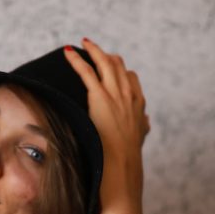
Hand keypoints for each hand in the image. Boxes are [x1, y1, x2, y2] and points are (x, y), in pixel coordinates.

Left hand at [64, 37, 149, 207]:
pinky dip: (77, 60)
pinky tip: (68, 52)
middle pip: (120, 67)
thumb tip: (145, 123)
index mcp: (138, 108)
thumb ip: (141, 129)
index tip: (114, 66)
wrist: (123, 170)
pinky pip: (87, 72)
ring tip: (84, 44)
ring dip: (94, 51)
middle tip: (95, 48)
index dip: (122, 71)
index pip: (132, 81)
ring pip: (105, 64)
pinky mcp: (100, 99)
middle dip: (107, 56)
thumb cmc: (128, 161)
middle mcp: (129, 98)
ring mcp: (115, 97)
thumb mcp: (139, 141)